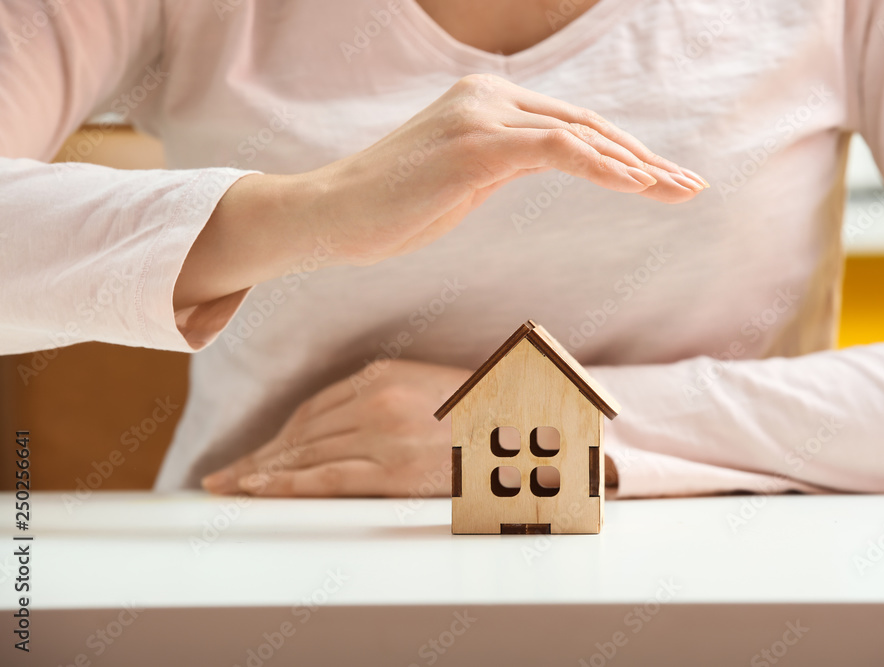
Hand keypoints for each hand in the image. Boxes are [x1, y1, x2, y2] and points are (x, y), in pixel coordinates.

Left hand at [200, 359, 469, 496]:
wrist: (526, 426)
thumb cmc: (483, 409)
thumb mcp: (430, 387)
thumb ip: (389, 397)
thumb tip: (353, 422)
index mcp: (383, 374)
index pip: (315, 407)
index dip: (279, 433)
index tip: (256, 451)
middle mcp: (376, 400)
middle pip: (302, 431)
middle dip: (259, 455)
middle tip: (222, 475)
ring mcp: (383, 434)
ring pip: (307, 453)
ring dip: (263, 472)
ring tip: (230, 488)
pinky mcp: (393, 470)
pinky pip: (328, 477)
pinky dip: (286, 483)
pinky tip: (257, 489)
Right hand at [306, 73, 707, 265]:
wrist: (330, 216)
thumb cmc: (391, 208)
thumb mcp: (463, 181)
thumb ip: (507, 163)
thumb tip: (552, 163)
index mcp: (488, 104)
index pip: (573, 126)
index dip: (624, 153)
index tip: (663, 180)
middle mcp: (490, 98)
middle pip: (588, 126)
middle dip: (645, 159)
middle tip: (691, 185)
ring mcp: (482, 117)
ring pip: (582, 134)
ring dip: (638, 165)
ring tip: (680, 190)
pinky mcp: (477, 145)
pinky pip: (558, 150)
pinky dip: (603, 167)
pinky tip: (640, 185)